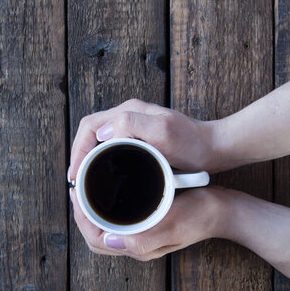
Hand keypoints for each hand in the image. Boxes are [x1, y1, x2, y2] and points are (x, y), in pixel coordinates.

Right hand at [67, 98, 217, 182]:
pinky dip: (101, 160)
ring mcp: (135, 127)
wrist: (215, 148)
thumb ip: (132, 124)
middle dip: (78, 154)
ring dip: (88, 158)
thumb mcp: (163, 132)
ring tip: (84, 180)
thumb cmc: (192, 142)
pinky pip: (112, 147)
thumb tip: (103, 131)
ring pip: (99, 140)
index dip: (77, 149)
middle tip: (75, 180)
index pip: (89, 126)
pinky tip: (104, 176)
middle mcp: (128, 115)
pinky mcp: (141, 139)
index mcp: (128, 111)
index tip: (75, 173)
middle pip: (91, 132)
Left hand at [69, 186, 231, 260]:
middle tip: (77, 189)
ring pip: (106, 228)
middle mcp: (138, 244)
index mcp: (140, 247)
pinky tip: (109, 191)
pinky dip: (107, 207)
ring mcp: (143, 234)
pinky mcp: (149, 223)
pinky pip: (119, 220)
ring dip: (93, 211)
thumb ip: (143, 237)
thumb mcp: (173, 223)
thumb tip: (109, 241)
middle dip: (82, 215)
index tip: (76, 195)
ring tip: (87, 188)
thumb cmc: (200, 215)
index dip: (81, 219)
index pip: (97, 240)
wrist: (224, 210)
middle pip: (97, 235)